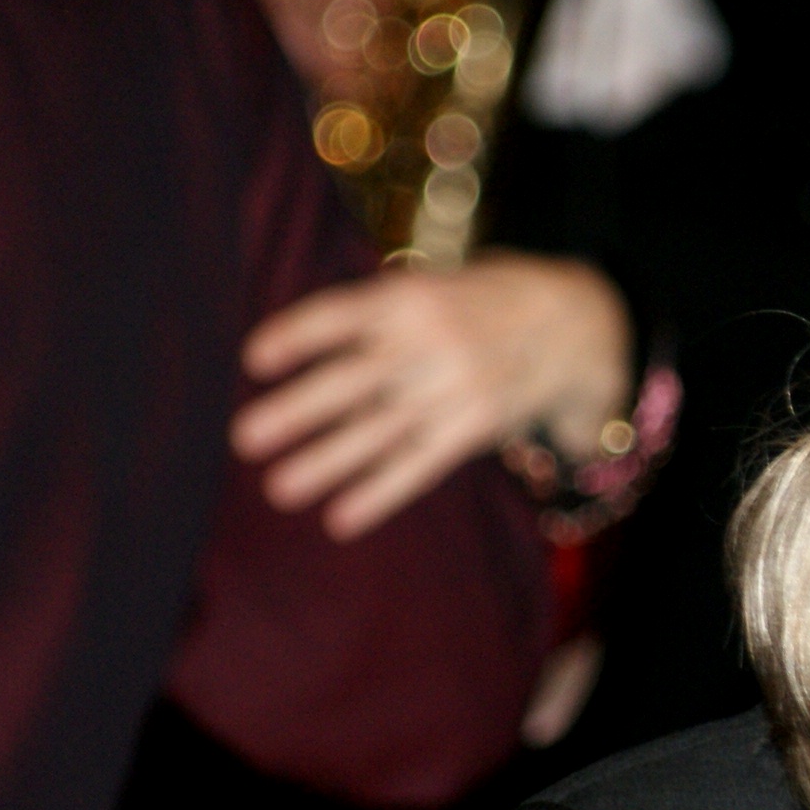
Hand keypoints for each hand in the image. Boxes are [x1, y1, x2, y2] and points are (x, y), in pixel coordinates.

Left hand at [234, 252, 634, 538]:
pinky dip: (379, 493)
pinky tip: (340, 519)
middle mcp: (430, 341)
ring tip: (280, 489)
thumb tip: (291, 370)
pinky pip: (420, 464)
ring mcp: (455, 386)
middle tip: (244, 438)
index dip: (298, 335)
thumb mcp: (422, 290)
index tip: (255, 359)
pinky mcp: (474, 426)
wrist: (565, 323)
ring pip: (381, 429)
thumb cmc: (465, 307)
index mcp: (407, 297)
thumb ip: (366, 320)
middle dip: (299, 409)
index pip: (341, 315)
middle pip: (355, 378)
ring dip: (327, 462)